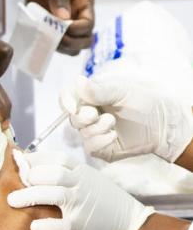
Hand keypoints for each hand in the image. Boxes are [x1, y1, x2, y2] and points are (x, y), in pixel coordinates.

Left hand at [7, 149, 154, 229]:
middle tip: (16, 183)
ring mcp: (82, 204)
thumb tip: (36, 166)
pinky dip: (46, 225)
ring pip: (52, 195)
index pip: (56, 158)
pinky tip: (33, 227)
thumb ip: (68, 172)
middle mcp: (81, 184)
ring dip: (28, 196)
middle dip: (30, 177)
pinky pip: (61, 224)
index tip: (19, 161)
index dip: (35, 158)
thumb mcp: (90, 178)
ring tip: (11, 201)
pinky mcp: (82, 226)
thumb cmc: (105, 200)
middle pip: (51, 174)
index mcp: (82, 171)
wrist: (132, 224)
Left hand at [24, 0, 94, 55]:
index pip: (88, 24)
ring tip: (45, 39)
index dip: (77, 30)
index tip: (61, 27)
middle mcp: (77, 14)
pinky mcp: (51, 27)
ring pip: (72, 46)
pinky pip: (57, 44)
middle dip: (72, 42)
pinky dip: (51, 46)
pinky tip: (40, 40)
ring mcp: (64, 23)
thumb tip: (64, 18)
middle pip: (85, 39)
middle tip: (53, 38)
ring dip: (61, 47)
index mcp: (84, 1)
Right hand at [60, 75, 192, 162]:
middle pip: (72, 117)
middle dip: (82, 116)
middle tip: (95, 113)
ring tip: (112, 122)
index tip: (71, 106)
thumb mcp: (121, 91)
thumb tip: (78, 81)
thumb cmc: (145, 103)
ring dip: (96, 128)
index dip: (65, 101)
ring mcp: (94, 132)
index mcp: (90, 97)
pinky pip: (90, 147)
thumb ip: (98, 90)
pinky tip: (113, 135)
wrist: (163, 125)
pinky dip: (99, 141)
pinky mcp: (101, 148)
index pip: (68, 97)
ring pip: (81, 132)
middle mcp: (90, 114)